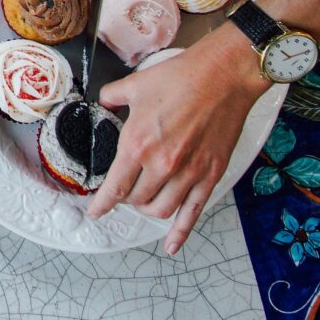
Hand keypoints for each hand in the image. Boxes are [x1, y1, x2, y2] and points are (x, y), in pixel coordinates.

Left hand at [88, 25, 271, 254]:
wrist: (224, 75)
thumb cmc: (181, 77)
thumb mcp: (135, 84)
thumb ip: (112, 97)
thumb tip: (103, 102)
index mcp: (138, 144)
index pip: (115, 187)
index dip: (102, 203)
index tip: (96, 210)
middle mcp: (162, 165)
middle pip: (136, 200)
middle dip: (127, 198)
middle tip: (126, 189)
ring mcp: (188, 173)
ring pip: (161, 210)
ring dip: (149, 209)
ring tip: (145, 200)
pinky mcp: (210, 175)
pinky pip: (193, 213)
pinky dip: (180, 233)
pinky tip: (171, 245)